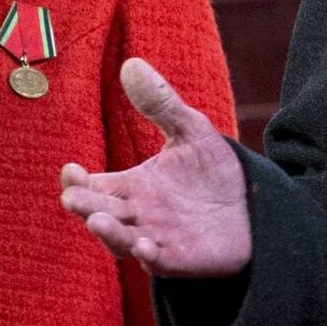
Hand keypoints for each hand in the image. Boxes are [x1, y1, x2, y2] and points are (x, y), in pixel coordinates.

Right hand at [60, 58, 250, 277]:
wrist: (255, 205)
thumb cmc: (213, 172)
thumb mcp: (190, 130)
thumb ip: (160, 102)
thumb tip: (131, 63)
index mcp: (131, 187)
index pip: (92, 186)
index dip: (76, 181)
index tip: (71, 169)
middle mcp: (136, 216)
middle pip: (99, 212)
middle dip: (85, 207)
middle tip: (73, 198)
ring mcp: (156, 239)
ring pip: (121, 241)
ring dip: (109, 234)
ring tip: (97, 221)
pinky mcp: (180, 259)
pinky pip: (158, 262)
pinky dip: (148, 256)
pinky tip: (144, 246)